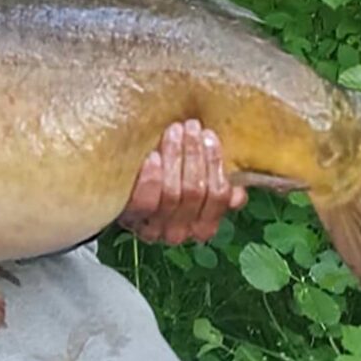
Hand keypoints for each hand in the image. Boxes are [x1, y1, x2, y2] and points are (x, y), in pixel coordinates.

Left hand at [117, 119, 247, 244]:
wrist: (122, 191)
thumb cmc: (165, 181)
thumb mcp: (194, 184)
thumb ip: (218, 187)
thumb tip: (238, 193)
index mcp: (203, 226)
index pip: (219, 196)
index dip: (215, 164)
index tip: (209, 135)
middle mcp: (180, 233)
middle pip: (195, 191)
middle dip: (195, 154)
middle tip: (191, 127)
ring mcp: (153, 228)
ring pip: (172, 193)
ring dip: (175, 157)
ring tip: (174, 132)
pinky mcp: (130, 219)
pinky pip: (145, 201)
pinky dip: (151, 177)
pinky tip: (153, 156)